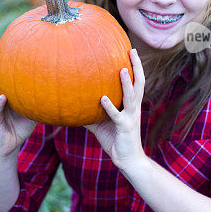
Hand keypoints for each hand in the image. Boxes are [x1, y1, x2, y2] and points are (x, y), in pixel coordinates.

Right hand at [0, 45, 37, 157]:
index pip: (0, 74)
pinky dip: (0, 103)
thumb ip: (39, 98)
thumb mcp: (32, 110)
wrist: (10, 146)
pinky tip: (3, 97)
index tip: (1, 44)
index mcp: (2, 93)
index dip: (0, 60)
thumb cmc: (21, 126)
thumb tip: (58, 86)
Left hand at [84, 49, 146, 169]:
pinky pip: (116, 116)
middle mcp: (134, 108)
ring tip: (122, 69)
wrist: (128, 160)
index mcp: (131, 105)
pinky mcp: (125, 128)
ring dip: (126, 83)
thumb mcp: (100, 124)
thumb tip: (71, 106)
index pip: (136, 82)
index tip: (131, 51)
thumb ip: (90, 113)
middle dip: (137, 67)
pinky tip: (102, 98)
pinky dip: (110, 107)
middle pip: (139, 83)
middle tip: (132, 50)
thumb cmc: (115, 139)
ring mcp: (131, 117)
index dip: (135, 67)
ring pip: (131, 96)